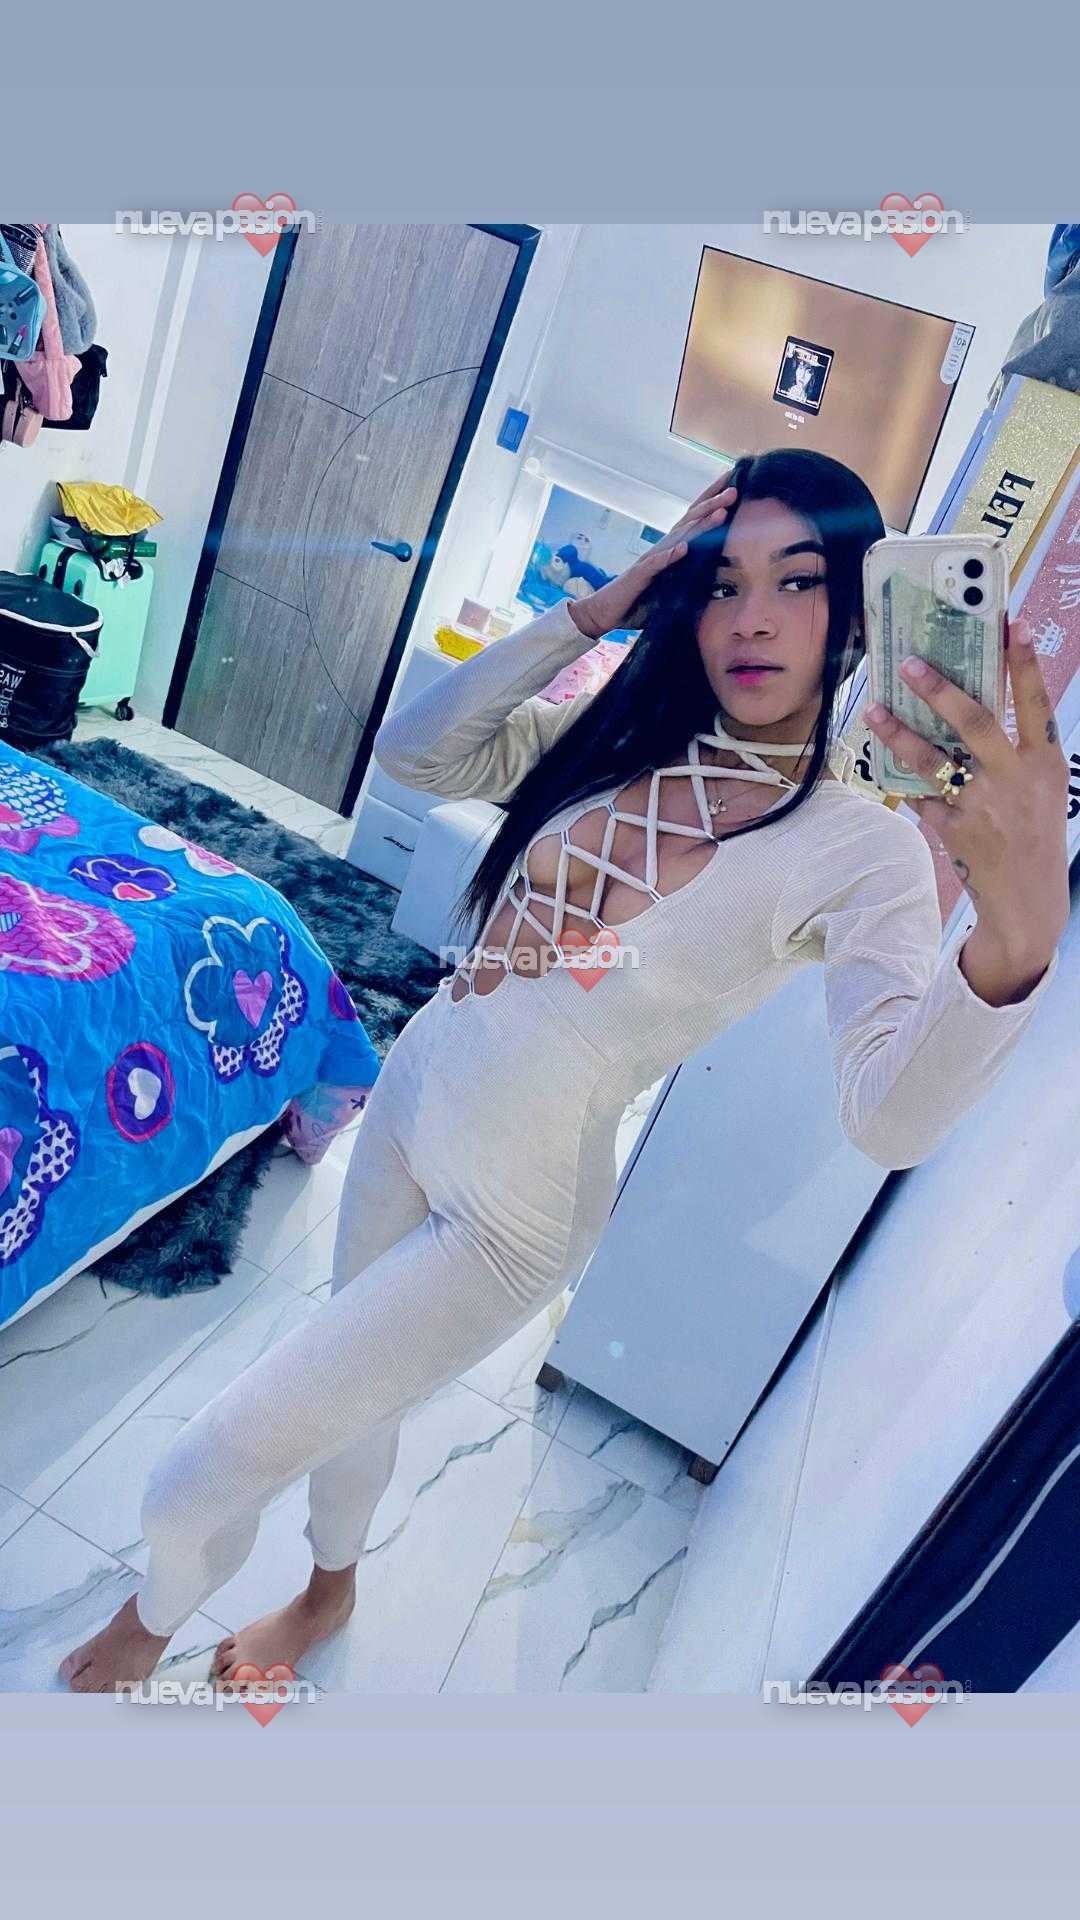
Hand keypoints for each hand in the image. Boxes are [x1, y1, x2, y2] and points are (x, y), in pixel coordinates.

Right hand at [567, 472, 738, 640]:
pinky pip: (656, 564)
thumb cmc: (638, 600)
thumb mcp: (671, 587)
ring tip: (719, 513)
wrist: (604, 612)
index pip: (694, 519)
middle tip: (734, 490)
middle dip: (712, 504)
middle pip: (690, 521)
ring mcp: (650, 560)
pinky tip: (684, 548)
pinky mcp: (639, 576)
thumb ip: (689, 577)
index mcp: (671, 548)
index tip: (733, 483)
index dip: (711, 500)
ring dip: (699, 524)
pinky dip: (670, 555)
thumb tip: (718, 578)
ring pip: (678, 537)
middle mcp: (662, 548)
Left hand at [864, 615, 1070, 969]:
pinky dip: (911, 787)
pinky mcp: (954, 829)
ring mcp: (983, 804)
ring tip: (874, 710)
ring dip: (899, 733)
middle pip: (974, 721)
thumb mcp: (1042, 786)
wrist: (1028, 900)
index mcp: (1045, 761)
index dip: (1025, 662)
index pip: (1035, 702)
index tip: (1012, 622)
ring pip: (933, 759)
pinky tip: (897, 775)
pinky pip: (922, 797)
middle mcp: (1016, 778)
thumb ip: (1017, 748)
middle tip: (910, 663)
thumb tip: (969, 701)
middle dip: (939, 689)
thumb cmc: (1034, 830)